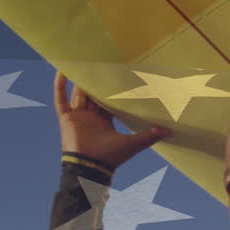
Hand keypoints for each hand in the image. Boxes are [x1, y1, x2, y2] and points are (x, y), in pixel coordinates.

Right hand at [53, 72, 171, 168]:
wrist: (90, 166)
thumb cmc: (111, 157)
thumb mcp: (133, 143)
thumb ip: (150, 135)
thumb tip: (170, 131)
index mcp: (104, 123)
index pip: (108, 103)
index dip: (112, 90)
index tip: (117, 75)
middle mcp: (90, 119)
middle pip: (93, 96)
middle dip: (96, 82)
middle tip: (100, 64)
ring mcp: (77, 118)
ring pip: (78, 95)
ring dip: (80, 81)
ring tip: (82, 62)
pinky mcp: (66, 119)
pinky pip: (60, 100)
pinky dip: (60, 87)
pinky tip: (62, 71)